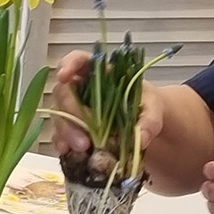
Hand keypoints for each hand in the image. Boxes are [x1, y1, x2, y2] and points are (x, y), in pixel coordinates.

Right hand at [48, 50, 163, 158]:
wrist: (144, 124)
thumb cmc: (146, 106)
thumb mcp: (154, 109)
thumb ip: (150, 120)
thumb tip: (141, 139)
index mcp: (100, 73)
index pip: (79, 60)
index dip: (68, 64)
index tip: (64, 75)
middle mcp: (81, 88)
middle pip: (64, 92)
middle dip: (70, 113)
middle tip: (83, 134)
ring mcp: (74, 109)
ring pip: (59, 115)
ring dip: (66, 132)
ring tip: (83, 149)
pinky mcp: (72, 128)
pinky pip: (60, 134)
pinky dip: (63, 144)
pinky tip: (69, 153)